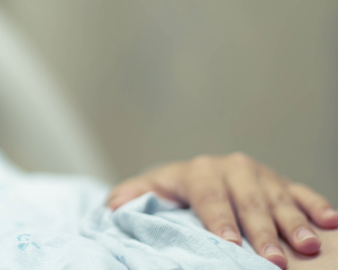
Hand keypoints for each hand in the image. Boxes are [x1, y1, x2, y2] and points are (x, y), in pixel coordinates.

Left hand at [107, 154, 337, 269]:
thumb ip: (130, 198)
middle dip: (262, 233)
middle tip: (275, 261)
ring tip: (308, 247)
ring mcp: (260, 174)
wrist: (195, 177)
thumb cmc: (170, 192)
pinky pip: (301, 192)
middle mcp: (231, 168)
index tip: (229, 245)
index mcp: (198, 171)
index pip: (209, 197)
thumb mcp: (148, 192)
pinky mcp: (281, 181)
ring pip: (278, 199)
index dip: (220, 222)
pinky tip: (330, 223)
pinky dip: (316, 205)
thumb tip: (112, 207)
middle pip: (248, 202)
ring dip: (295, 223)